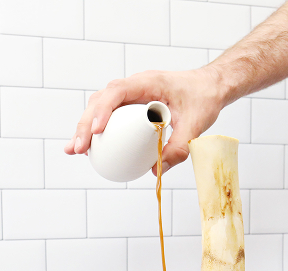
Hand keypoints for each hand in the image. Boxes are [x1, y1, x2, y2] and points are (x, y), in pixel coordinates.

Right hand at [64, 67, 223, 174]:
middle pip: (101, 101)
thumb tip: (156, 171)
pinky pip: (111, 116)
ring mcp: (132, 96)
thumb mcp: (195, 125)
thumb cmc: (203, 98)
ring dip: (86, 128)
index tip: (97, 130)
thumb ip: (178, 148)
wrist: (210, 88)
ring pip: (100, 108)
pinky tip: (91, 148)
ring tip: (76, 150)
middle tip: (78, 149)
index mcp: (148, 83)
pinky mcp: (132, 107)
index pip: (117, 91)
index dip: (103, 110)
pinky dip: (98, 131)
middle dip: (86, 124)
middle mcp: (135, 87)